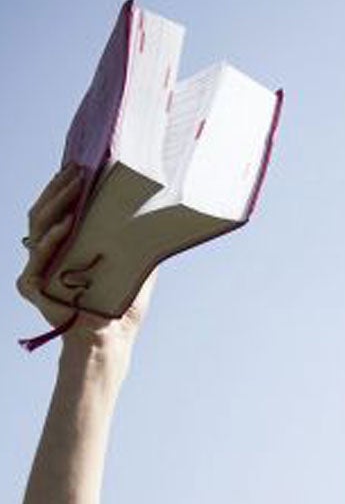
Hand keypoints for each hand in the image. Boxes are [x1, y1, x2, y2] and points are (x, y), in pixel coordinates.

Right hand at [17, 164, 153, 345]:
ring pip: (38, 227)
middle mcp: (45, 254)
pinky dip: (54, 238)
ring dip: (57, 204)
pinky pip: (39, 255)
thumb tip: (157, 211)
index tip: (81, 166)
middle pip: (44, 212)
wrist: (111, 337)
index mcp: (64, 246)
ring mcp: (34, 268)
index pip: (58, 209)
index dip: (65, 188)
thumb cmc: (121, 304)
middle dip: (60, 189)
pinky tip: (67, 224)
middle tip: (77, 170)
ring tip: (75, 186)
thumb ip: (137, 240)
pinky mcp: (29, 285)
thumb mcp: (134, 265)